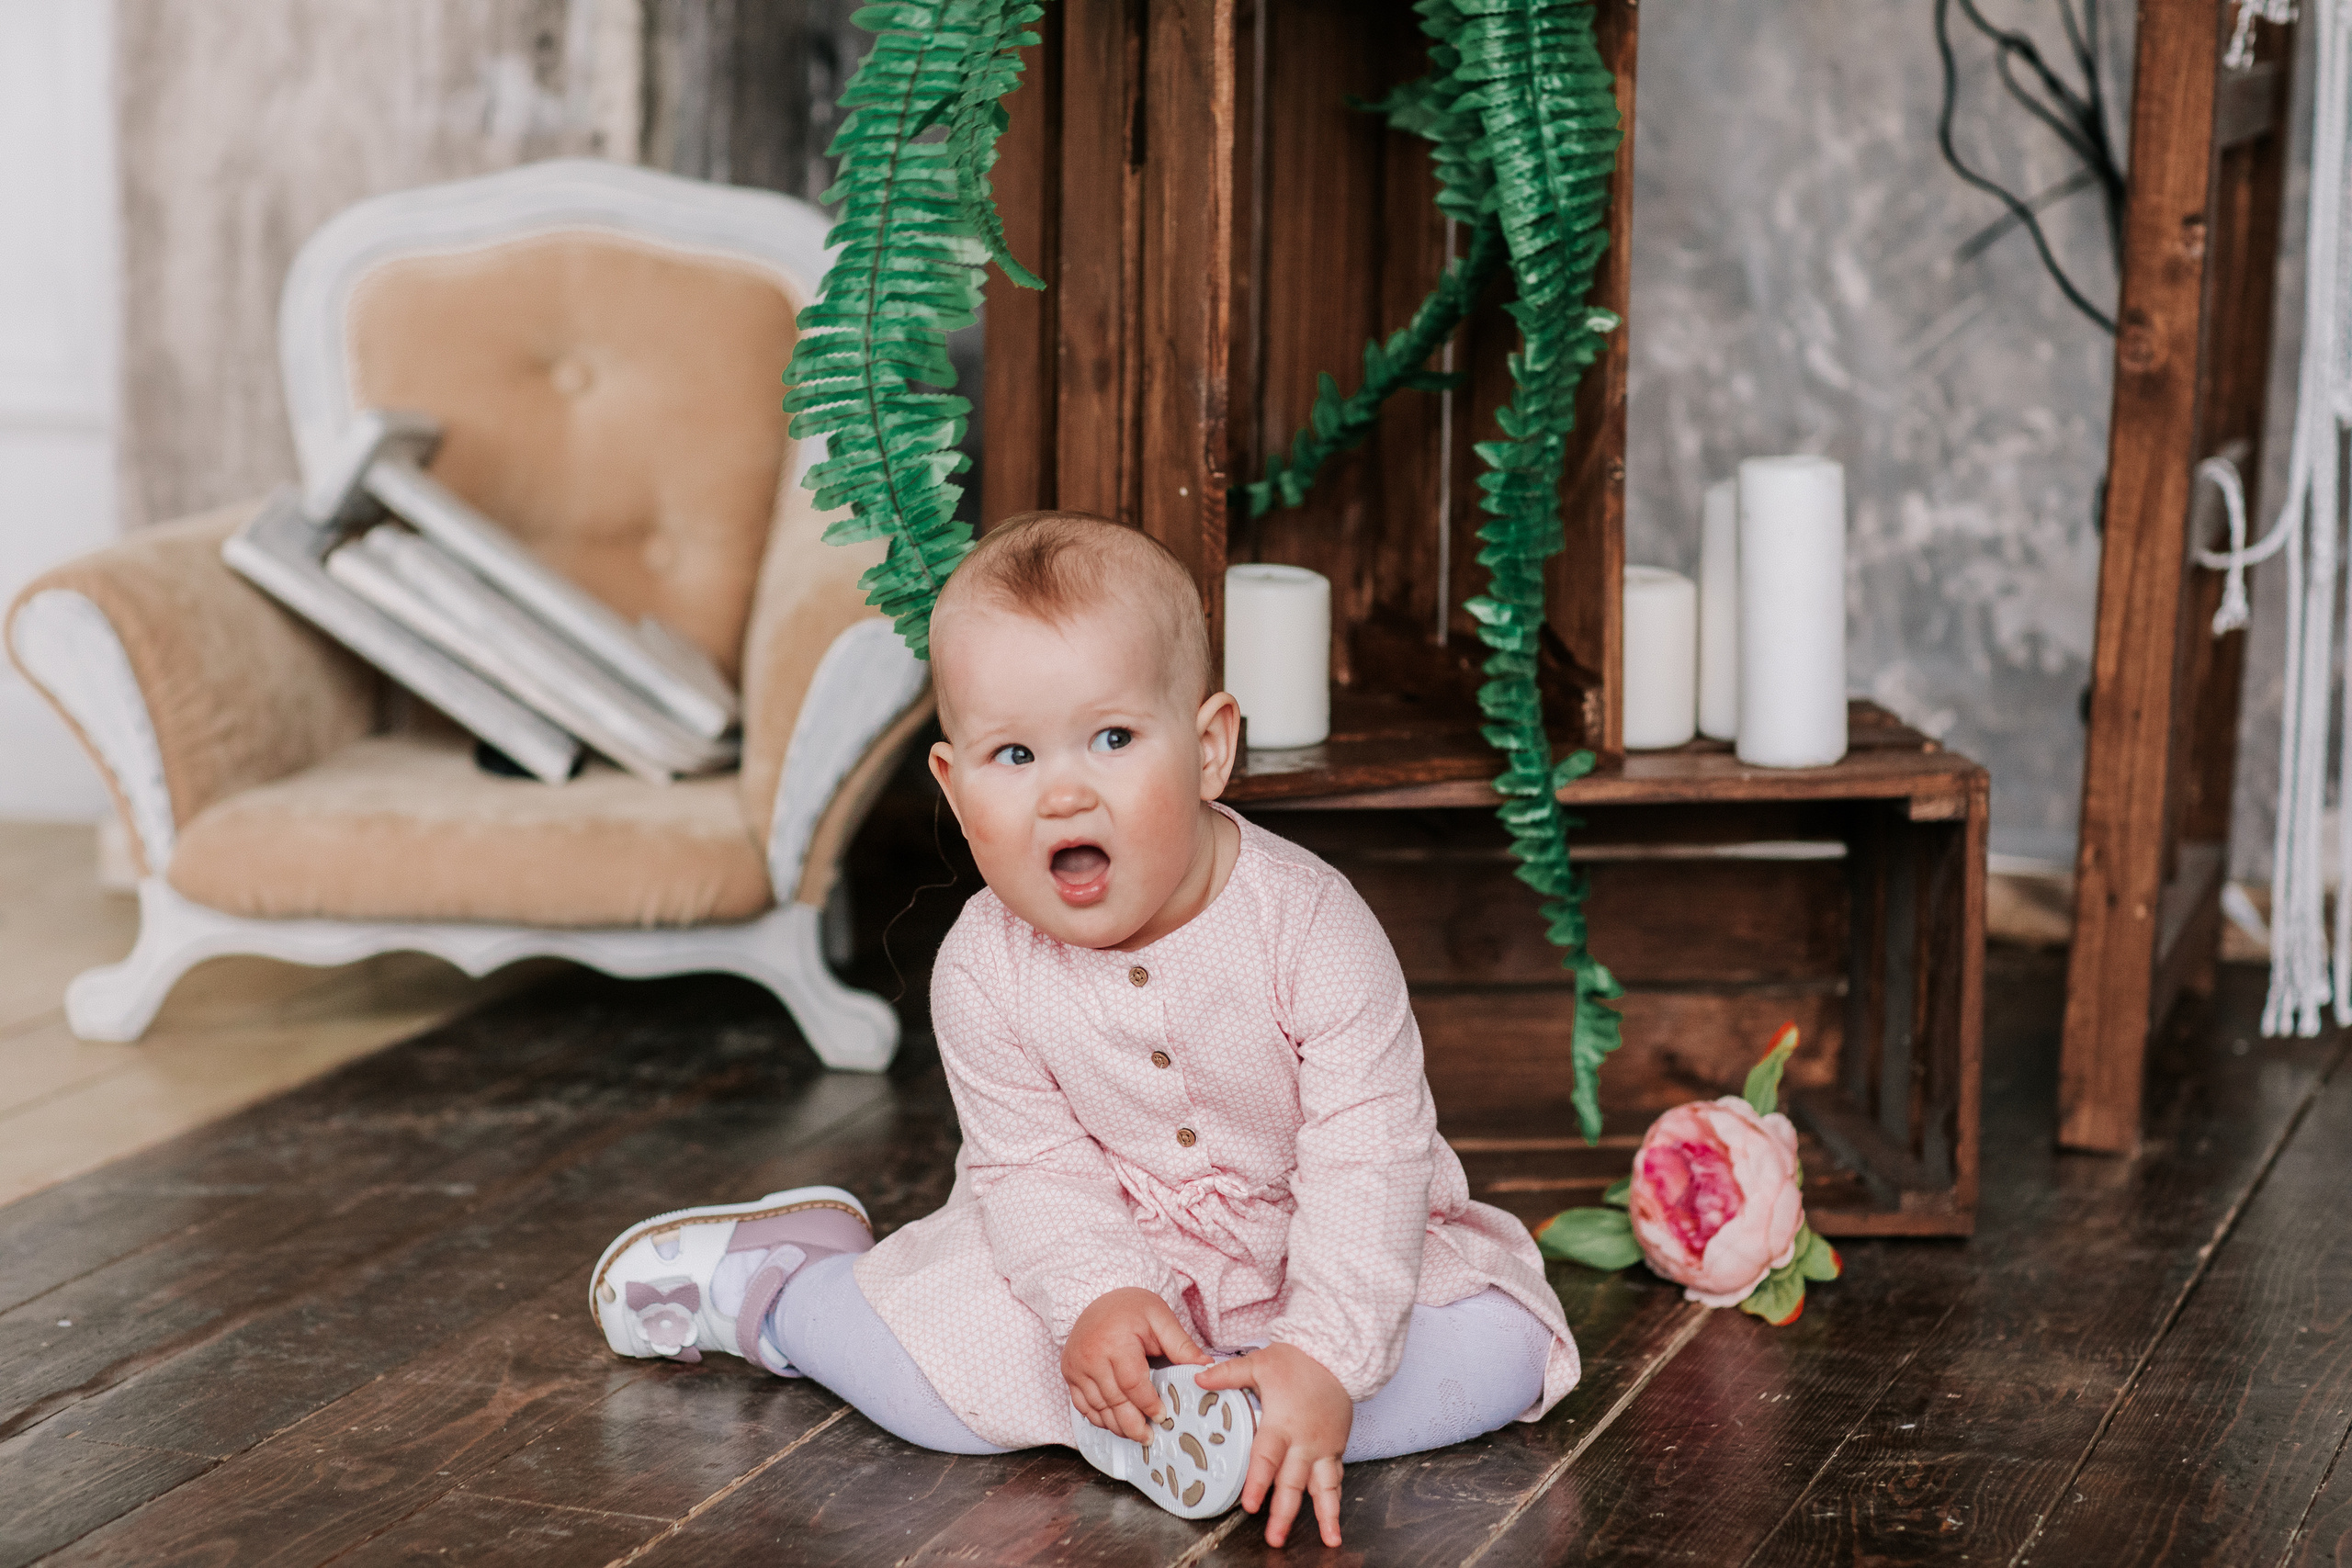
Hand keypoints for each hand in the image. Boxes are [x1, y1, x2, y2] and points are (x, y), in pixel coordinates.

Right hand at [1061, 1287, 1209, 1443]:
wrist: (1098, 1296)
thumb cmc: (1131, 1307)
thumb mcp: (1160, 1318)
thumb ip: (1182, 1345)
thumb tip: (1206, 1367)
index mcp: (1115, 1341)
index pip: (1132, 1383)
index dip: (1148, 1404)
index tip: (1162, 1416)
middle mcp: (1091, 1355)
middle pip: (1113, 1400)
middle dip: (1132, 1424)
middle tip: (1148, 1437)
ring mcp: (1076, 1365)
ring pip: (1097, 1407)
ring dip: (1116, 1425)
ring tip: (1135, 1434)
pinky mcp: (1068, 1372)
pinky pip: (1081, 1404)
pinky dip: (1098, 1418)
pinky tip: (1114, 1423)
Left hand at [1196, 1342, 1351, 1547]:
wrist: (1335, 1356)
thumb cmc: (1297, 1361)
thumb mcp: (1259, 1363)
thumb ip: (1227, 1374)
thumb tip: (1198, 1378)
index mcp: (1282, 1423)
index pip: (1267, 1457)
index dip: (1259, 1482)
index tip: (1251, 1504)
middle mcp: (1305, 1441)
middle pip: (1293, 1482)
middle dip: (1285, 1513)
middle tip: (1275, 1537)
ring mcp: (1323, 1447)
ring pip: (1323, 1487)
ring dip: (1325, 1514)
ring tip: (1329, 1540)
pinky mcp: (1336, 1448)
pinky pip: (1336, 1478)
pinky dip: (1336, 1500)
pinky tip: (1335, 1522)